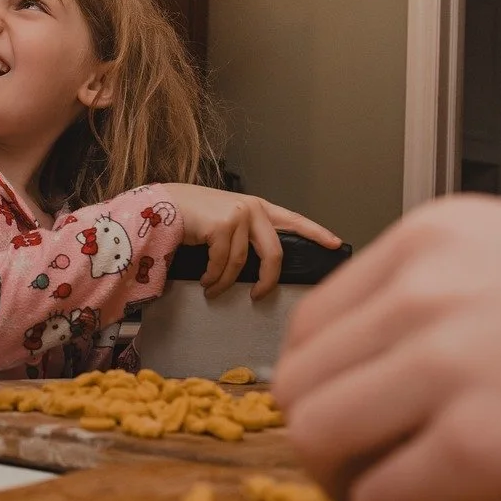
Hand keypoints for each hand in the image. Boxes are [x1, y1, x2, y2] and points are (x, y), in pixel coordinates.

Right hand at [159, 184, 340, 298]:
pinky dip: (212, 278)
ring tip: (213, 289)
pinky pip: (222, 264)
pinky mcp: (222, 226)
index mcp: (259, 208)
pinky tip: (205, 280)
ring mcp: (238, 216)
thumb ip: (247, 236)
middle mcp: (253, 209)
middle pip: (274, 254)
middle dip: (267, 281)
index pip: (295, 220)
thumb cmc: (195, 216)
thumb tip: (258, 268)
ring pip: (241, 264)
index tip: (335, 244)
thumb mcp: (227, 220)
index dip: (317, 233)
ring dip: (225, 283)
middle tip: (258, 296)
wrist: (165, 203)